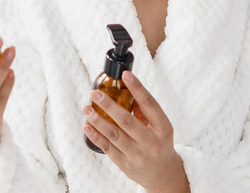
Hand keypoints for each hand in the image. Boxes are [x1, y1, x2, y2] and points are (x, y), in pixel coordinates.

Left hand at [82, 71, 189, 192]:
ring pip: (114, 135)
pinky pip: (107, 148)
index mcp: (163, 128)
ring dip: (97, 120)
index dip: (137, 88)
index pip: (149, 104)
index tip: (125, 75)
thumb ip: (145, 110)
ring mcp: (138, 155)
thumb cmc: (159, 143)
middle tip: (95, 94)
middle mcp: (151, 142)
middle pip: (127, 120)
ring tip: (86, 108)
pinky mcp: (125, 165)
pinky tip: (87, 126)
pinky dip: (95, 136)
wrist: (162, 173)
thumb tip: (126, 88)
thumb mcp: (160, 126)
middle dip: (109, 105)